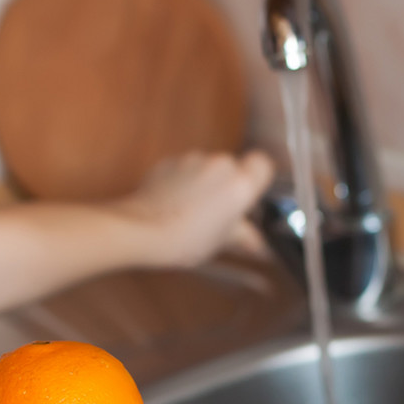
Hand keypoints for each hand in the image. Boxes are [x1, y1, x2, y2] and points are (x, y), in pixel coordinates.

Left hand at [110, 150, 274, 267]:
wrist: (140, 230)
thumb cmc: (184, 239)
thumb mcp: (221, 242)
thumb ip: (243, 236)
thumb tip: (256, 243)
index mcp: (240, 184)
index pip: (262, 164)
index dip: (256, 178)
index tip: (249, 196)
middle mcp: (219, 165)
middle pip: (232, 166)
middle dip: (226, 184)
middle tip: (218, 211)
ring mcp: (191, 160)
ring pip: (206, 166)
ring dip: (202, 182)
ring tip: (191, 210)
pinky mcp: (167, 161)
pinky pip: (182, 168)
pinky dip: (181, 181)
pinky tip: (173, 203)